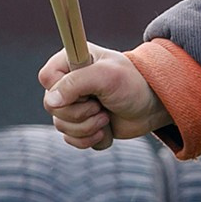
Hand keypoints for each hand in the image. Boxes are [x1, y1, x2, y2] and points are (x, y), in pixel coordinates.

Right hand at [37, 45, 170, 149]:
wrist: (154, 106)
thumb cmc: (133, 84)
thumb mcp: (106, 76)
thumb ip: (75, 83)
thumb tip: (50, 102)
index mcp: (71, 61)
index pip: (46, 78)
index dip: (61, 90)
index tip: (86, 92)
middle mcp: (69, 83)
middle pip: (51, 107)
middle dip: (80, 113)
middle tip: (101, 106)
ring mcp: (75, 105)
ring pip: (62, 127)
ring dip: (88, 128)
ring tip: (107, 118)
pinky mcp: (82, 125)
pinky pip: (73, 140)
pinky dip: (91, 140)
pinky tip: (106, 130)